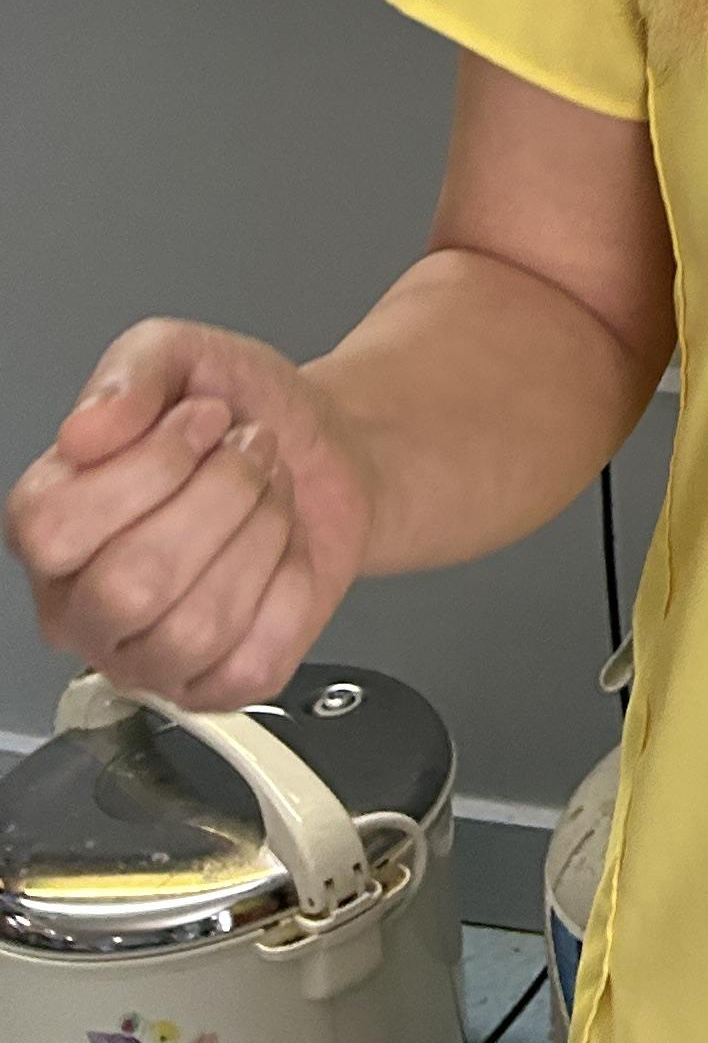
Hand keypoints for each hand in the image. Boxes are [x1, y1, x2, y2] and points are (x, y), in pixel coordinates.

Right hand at [6, 323, 374, 709]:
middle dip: (219, 496)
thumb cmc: (240, 414)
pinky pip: (252, 657)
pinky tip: (281, 550)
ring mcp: (145, 658)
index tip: (202, 419)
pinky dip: (290, 585)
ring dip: (259, 533)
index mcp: (51, 528)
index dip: (149, 464)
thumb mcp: (182, 355)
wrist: (322, 451)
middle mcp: (82, 605)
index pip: (53, 528)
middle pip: (131, 585)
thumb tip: (86, 429)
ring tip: (265, 494)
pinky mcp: (214, 687)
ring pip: (195, 627)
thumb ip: (129, 372)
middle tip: (247, 454)